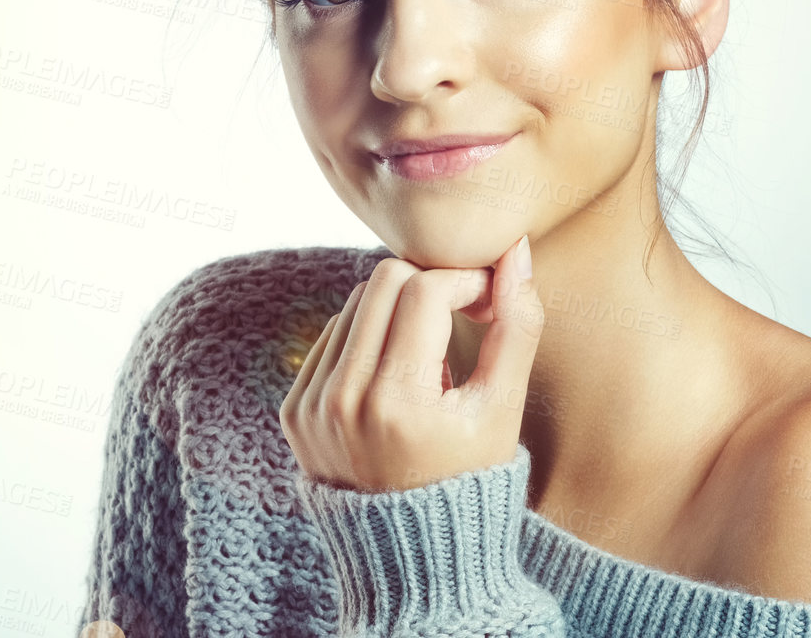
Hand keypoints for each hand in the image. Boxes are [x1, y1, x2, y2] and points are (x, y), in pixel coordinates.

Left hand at [279, 234, 541, 491]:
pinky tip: (398, 377)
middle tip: (461, 314)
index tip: (488, 300)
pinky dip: (369, 339)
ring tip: (430, 356)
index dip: (465, 281)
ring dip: (398, 310)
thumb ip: (516, 325)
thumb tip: (516, 251)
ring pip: (355, 303)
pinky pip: (332, 337)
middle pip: (382, 280)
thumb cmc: (471, 477)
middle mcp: (344, 402)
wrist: (413, 558)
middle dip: (428, 284)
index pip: (425, 290)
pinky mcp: (294, 412)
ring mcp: (312, 408)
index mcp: (399, 402)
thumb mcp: (504, 407)